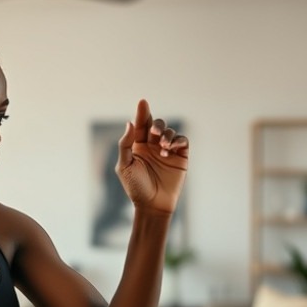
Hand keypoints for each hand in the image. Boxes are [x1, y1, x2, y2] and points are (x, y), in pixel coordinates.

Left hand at [116, 99, 188, 213]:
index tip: (142, 102)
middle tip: (154, 133)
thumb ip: (125, 144)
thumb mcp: (125, 166)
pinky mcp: (180, 157)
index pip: (140, 125)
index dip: (142, 113)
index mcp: (137, 146)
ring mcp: (167, 151)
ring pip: (170, 132)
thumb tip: (130, 123)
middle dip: (156, 124)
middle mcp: (152, 146)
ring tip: (163, 148)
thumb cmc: (135, 187)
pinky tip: (169, 151)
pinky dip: (177, 141)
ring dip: (167, 135)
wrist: (153, 205)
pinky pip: (182, 141)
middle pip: (156, 125)